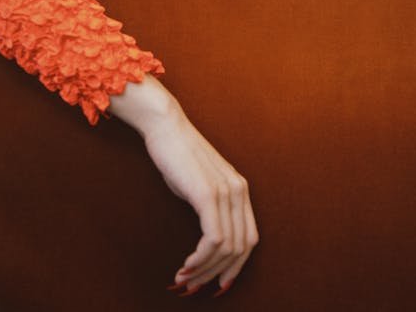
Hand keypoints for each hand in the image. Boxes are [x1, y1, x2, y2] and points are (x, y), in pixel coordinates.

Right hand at [109, 76, 258, 295]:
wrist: (165, 127)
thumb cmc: (177, 156)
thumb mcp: (199, 185)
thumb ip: (208, 209)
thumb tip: (205, 243)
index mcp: (240, 189)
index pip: (249, 240)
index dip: (235, 267)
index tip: (216, 284)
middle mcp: (239, 191)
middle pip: (240, 249)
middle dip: (217, 274)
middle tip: (193, 288)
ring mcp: (226, 192)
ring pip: (226, 248)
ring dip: (204, 271)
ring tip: (183, 280)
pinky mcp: (208, 194)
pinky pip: (213, 240)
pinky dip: (200, 259)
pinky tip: (185, 265)